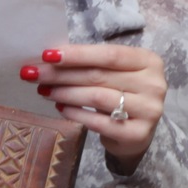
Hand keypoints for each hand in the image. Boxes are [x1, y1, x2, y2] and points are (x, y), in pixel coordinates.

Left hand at [22, 43, 166, 174]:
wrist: (137, 133)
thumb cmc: (122, 95)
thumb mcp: (114, 74)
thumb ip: (92, 64)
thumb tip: (49, 58)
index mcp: (148, 61)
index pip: (109, 54)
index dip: (77, 54)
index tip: (47, 55)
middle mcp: (153, 84)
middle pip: (99, 76)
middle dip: (61, 74)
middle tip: (33, 73)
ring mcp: (149, 110)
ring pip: (97, 97)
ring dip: (65, 93)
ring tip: (44, 90)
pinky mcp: (137, 133)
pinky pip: (98, 121)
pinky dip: (75, 113)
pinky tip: (59, 108)